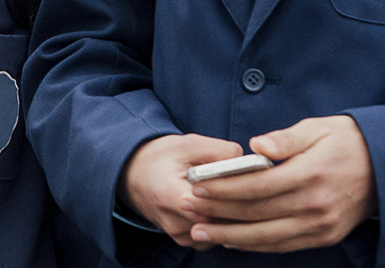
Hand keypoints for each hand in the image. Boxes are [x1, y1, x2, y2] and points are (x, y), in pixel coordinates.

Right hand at [119, 132, 244, 248]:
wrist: (134, 176)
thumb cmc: (161, 158)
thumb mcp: (186, 144)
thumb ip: (217, 150)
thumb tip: (245, 161)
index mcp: (168, 195)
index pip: (208, 206)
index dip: (230, 193)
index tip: (244, 178)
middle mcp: (173, 222)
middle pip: (218, 221)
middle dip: (238, 203)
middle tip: (249, 185)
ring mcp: (180, 235)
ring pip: (220, 231)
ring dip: (233, 214)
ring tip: (236, 192)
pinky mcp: (187, 240)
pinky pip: (215, 236)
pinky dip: (224, 222)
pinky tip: (225, 204)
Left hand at [184, 115, 376, 252]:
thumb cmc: (347, 141)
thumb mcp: (318, 127)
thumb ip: (285, 138)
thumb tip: (256, 146)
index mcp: (310, 173)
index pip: (256, 185)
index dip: (223, 188)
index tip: (197, 185)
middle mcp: (315, 204)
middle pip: (256, 213)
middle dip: (218, 213)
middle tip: (188, 210)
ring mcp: (321, 225)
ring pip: (267, 236)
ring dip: (231, 236)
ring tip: (201, 233)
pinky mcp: (326, 237)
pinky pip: (284, 245)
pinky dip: (256, 244)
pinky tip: (234, 240)